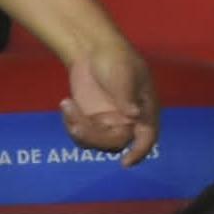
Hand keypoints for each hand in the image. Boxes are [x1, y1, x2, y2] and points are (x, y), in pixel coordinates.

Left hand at [61, 43, 159, 165]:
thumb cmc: (115, 57)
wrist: (92, 49)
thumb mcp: (122, 74)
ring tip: (67, 105)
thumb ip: (127, 96)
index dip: (140, 151)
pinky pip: (81, 135)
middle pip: (115, 142)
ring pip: (96, 142)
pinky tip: (66, 104)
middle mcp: (129, 120)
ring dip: (78, 129)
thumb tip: (135, 116)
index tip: (126, 163)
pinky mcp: (91, 120)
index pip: (148, 136)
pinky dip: (71, 123)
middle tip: (77, 124)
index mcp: (145, 109)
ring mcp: (109, 121)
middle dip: (94, 137)